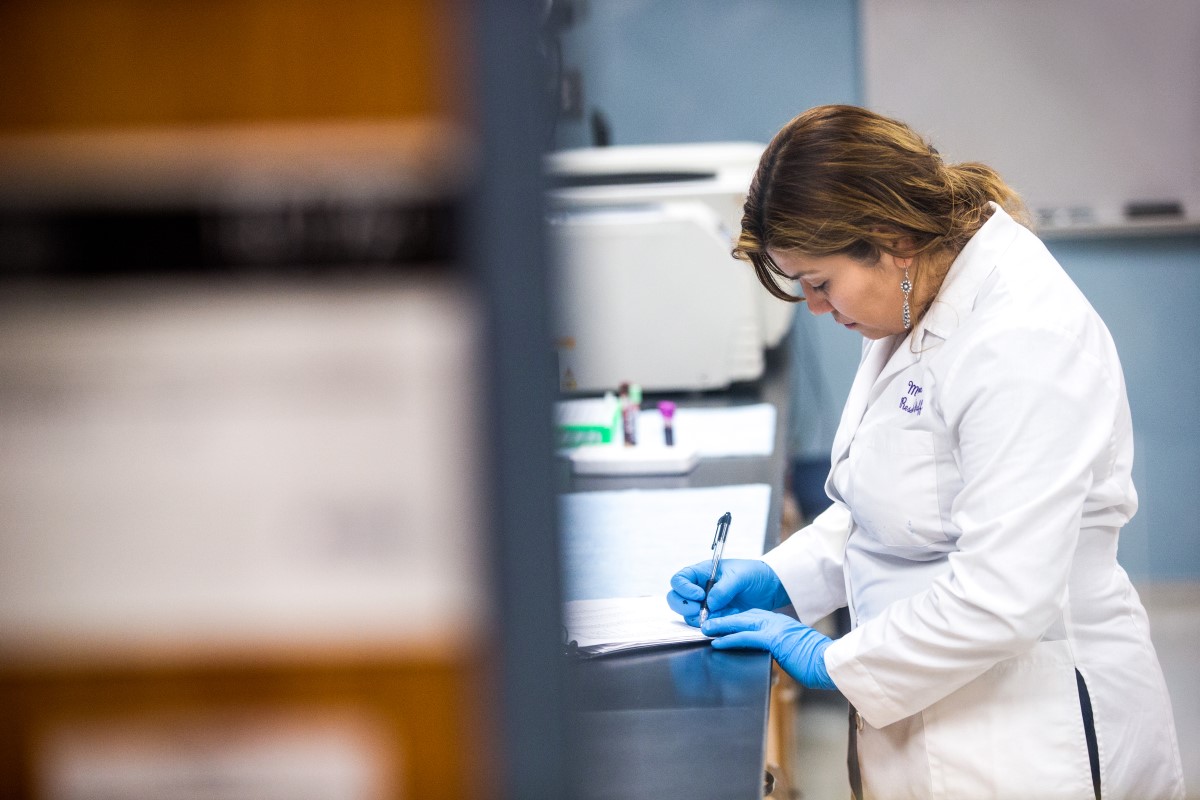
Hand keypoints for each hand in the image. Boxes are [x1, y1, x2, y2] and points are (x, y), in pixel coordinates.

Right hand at [666, 559, 789, 625]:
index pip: (679, 580)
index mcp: (701, 573)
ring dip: (697, 618)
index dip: (684, 589)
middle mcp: (699, 589)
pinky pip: (704, 625)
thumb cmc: (754, 574)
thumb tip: (710, 603)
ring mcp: (705, 605)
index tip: (700, 595)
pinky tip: (725, 620)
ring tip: (716, 615)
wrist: (770, 588)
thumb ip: (724, 588)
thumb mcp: (740, 576)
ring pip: (688, 615)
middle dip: (683, 606)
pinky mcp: (715, 618)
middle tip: (699, 609)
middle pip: (676, 599)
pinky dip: (710, 626)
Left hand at [702, 609, 835, 690]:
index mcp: (782, 623)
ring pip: (742, 623)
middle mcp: (777, 622)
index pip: (753, 617)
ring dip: (722, 626)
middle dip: (725, 619)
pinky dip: (730, 639)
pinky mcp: (774, 640)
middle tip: (708, 622)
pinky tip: (718, 642)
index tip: (723, 622)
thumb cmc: (817, 661)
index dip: (737, 619)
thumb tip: (774, 656)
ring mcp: (775, 629)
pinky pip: (746, 637)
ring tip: (706, 629)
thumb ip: (781, 649)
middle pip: (744, 616)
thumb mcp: (795, 651)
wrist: (830, 662)